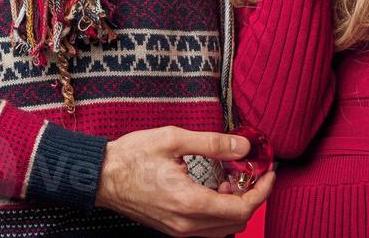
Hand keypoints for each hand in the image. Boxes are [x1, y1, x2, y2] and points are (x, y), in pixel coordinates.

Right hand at [96, 126, 274, 236]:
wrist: (99, 176)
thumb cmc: (131, 156)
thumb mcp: (174, 139)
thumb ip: (213, 143)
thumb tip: (244, 145)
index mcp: (189, 203)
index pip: (242, 208)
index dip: (262, 190)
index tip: (268, 172)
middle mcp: (186, 224)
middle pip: (237, 222)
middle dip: (252, 197)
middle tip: (252, 171)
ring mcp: (178, 230)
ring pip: (223, 229)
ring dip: (236, 206)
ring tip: (232, 178)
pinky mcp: (172, 228)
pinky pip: (207, 229)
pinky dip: (220, 211)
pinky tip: (215, 188)